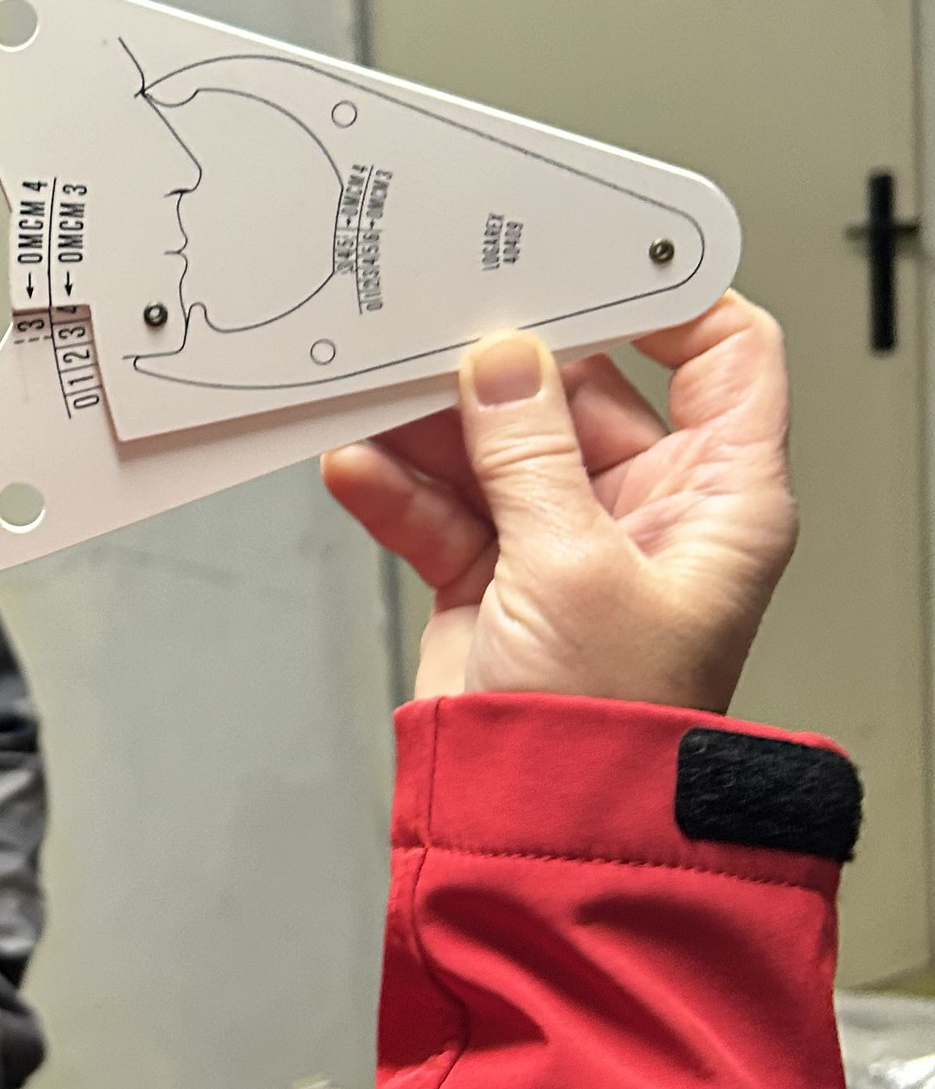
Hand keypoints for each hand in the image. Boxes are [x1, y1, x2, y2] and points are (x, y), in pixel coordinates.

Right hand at [320, 293, 797, 711]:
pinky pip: (444, 504)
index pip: (726, 356)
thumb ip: (530, 452)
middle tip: (449, 319)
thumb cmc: (610, 728)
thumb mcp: (573, 565)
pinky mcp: (496, 576)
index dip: (670, 298)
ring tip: (380, 393)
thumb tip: (507, 360)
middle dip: (510, 362)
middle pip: (584, 391)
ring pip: (500, 444)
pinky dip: (400, 486)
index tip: (595, 258)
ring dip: (436, 424)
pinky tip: (361, 465)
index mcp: (721, 498)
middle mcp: (651, 511)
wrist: (535, 830)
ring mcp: (567, 542)